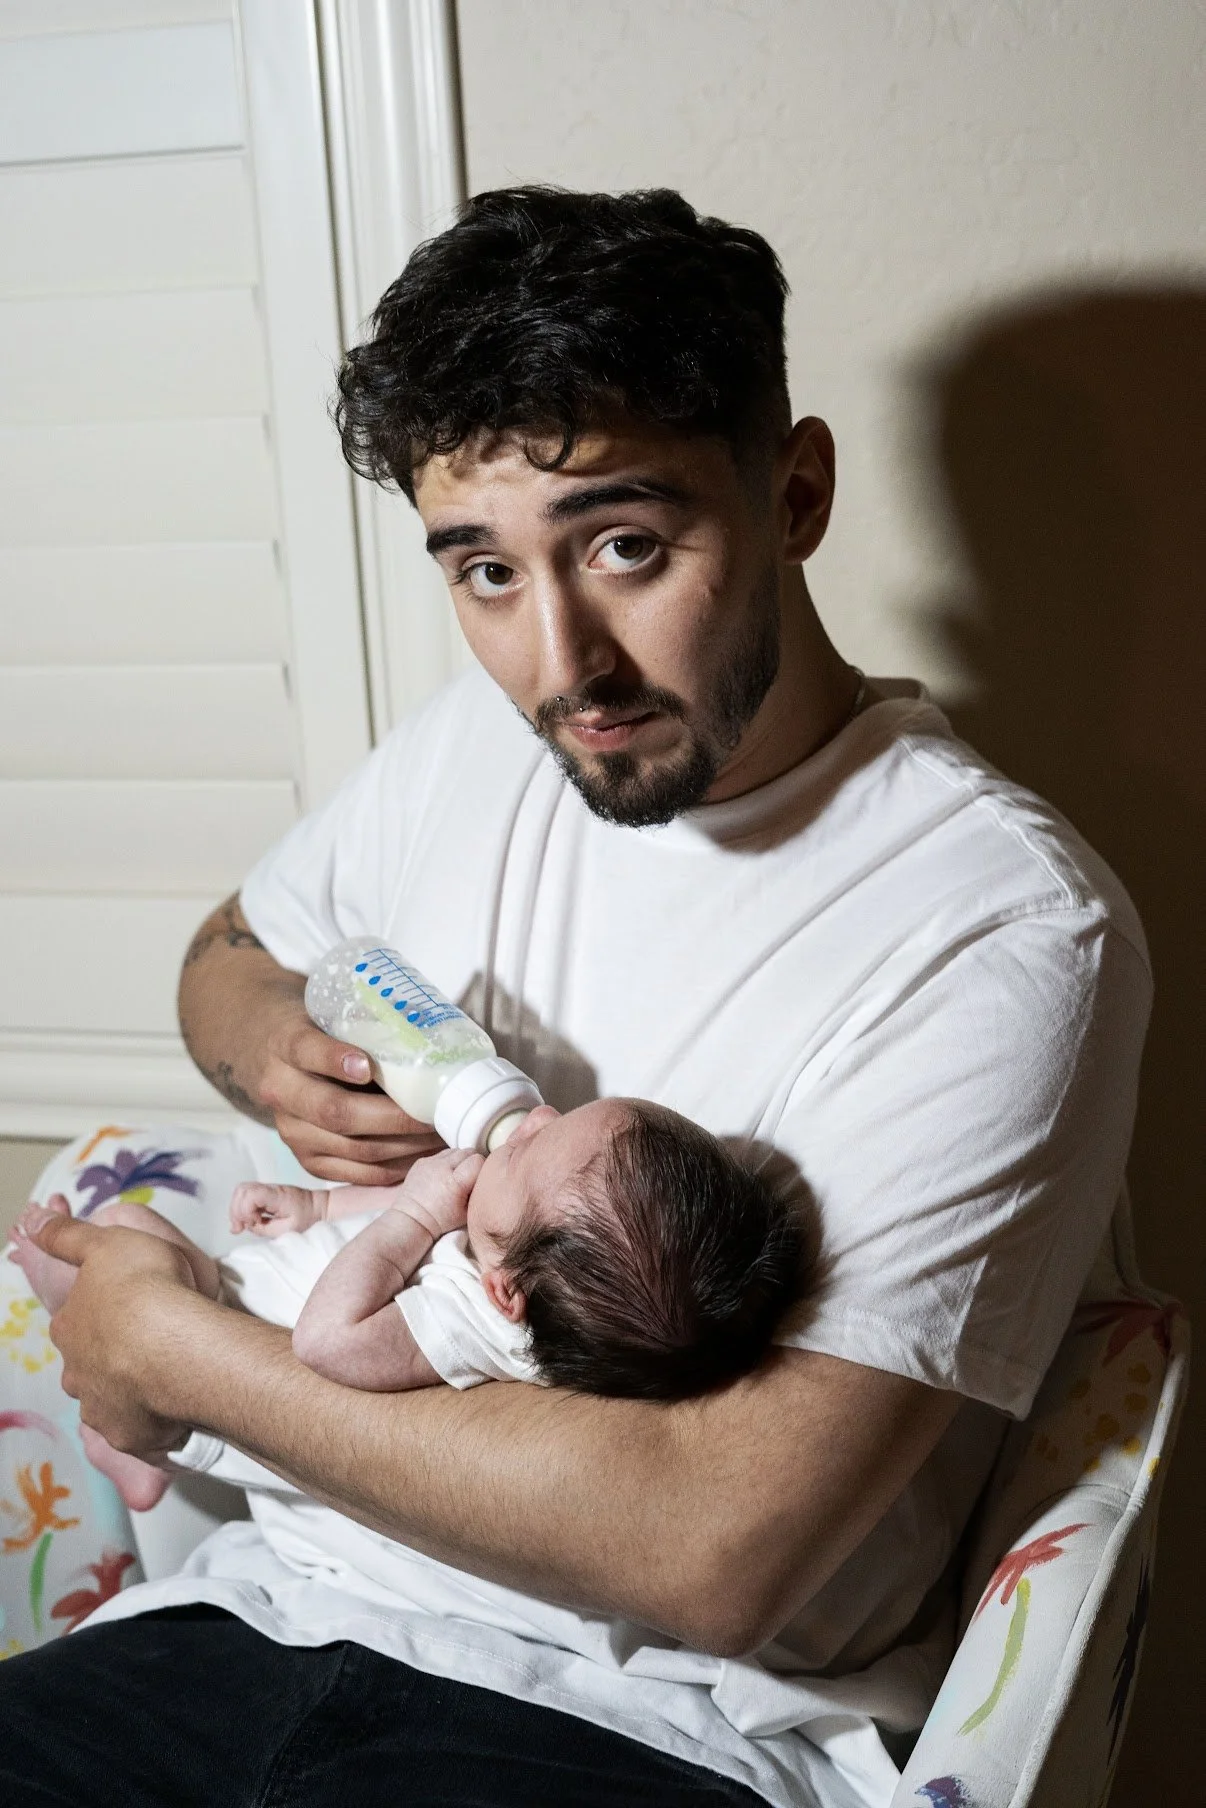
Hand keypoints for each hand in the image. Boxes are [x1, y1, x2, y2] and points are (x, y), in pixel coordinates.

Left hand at [22, 1212, 202, 1463]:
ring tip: (164, 1374)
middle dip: (110, 1358)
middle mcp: (78, 1372)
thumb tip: (32, 1222)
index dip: (98, 1314)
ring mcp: (101, 1407)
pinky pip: (139, 1429)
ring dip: (129, 1390)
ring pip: (109, 1400)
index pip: (74, 1323)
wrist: (177, 1343)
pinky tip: (174, 1406)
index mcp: (70, 1328)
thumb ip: (67, 1236)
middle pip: (88, 1366)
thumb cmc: (145, 1286)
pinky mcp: (130, 1435)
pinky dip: (152, 1421)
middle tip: (147, 1342)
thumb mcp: (104, 1242)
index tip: (125, 1307)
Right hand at [230, 1181, 322, 1237]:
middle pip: (241, 1190)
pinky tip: (247, 1220)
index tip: (254, 1223)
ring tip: (243, 1225)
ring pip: (241, 1191)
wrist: (319, 1208)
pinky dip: (242, 1207)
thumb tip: (248, 1225)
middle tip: (241, 1228)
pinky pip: (246, 1195)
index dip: (245, 1210)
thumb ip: (265, 1229)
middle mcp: (270, 1189)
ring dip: (237, 1208)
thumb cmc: (308, 1219)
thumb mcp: (288, 1229)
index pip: (251, 1194)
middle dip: (236, 1210)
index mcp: (277, 1195)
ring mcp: (267, 1189)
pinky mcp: (265, 1193)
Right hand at [254, 1005, 443, 1185]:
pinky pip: (356, 1172)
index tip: (368, 1065)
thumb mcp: (332, 1014)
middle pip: (335, 1111)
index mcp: (285, 1043)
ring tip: (442, 1134)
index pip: (305, 1050)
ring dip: (404, 1146)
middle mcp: (281, 1091)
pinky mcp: (307, 1160)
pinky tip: (423, 1153)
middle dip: (395, 1117)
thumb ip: (366, 1026)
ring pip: (351, 1148)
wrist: (273, 1055)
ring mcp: (292, 1132)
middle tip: (437, 1112)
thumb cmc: (321, 1030)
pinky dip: (395, 1167)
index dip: (335, 1059)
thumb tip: (429, 1041)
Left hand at [394, 1147, 483, 1240]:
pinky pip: (441, 1154)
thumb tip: (486, 1176)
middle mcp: (442, 1168)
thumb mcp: (468, 1212)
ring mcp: (430, 1162)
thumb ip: (478, 1190)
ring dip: (459, 1160)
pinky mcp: (421, 1161)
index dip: (482, 1168)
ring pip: (455, 1150)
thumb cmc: (441, 1220)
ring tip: (456, 1176)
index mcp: (455, 1183)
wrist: (412, 1220)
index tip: (479, 1178)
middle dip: (472, 1162)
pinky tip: (442, 1176)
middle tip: (469, 1177)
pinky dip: (445, 1162)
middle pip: (468, 1151)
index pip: (478, 1160)